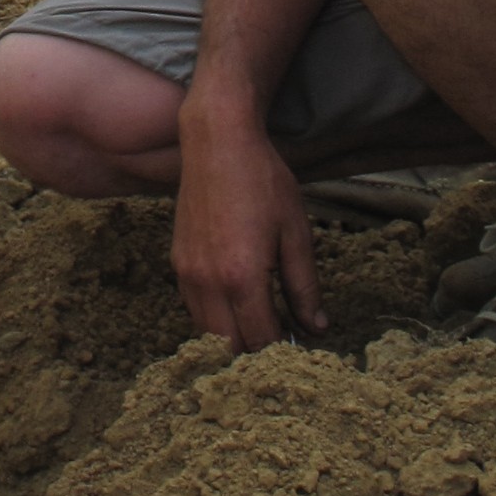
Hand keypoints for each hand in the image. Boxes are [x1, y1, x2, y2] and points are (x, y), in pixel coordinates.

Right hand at [173, 91, 325, 350]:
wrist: (217, 141)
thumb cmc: (263, 182)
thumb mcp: (296, 234)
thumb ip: (305, 288)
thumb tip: (317, 329)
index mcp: (242, 277)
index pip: (261, 341)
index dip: (282, 354)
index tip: (300, 353)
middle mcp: (208, 282)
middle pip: (229, 347)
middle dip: (255, 353)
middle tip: (281, 342)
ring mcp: (187, 273)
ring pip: (207, 333)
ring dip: (232, 338)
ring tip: (261, 324)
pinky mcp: (178, 262)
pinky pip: (194, 309)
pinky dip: (215, 318)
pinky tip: (237, 303)